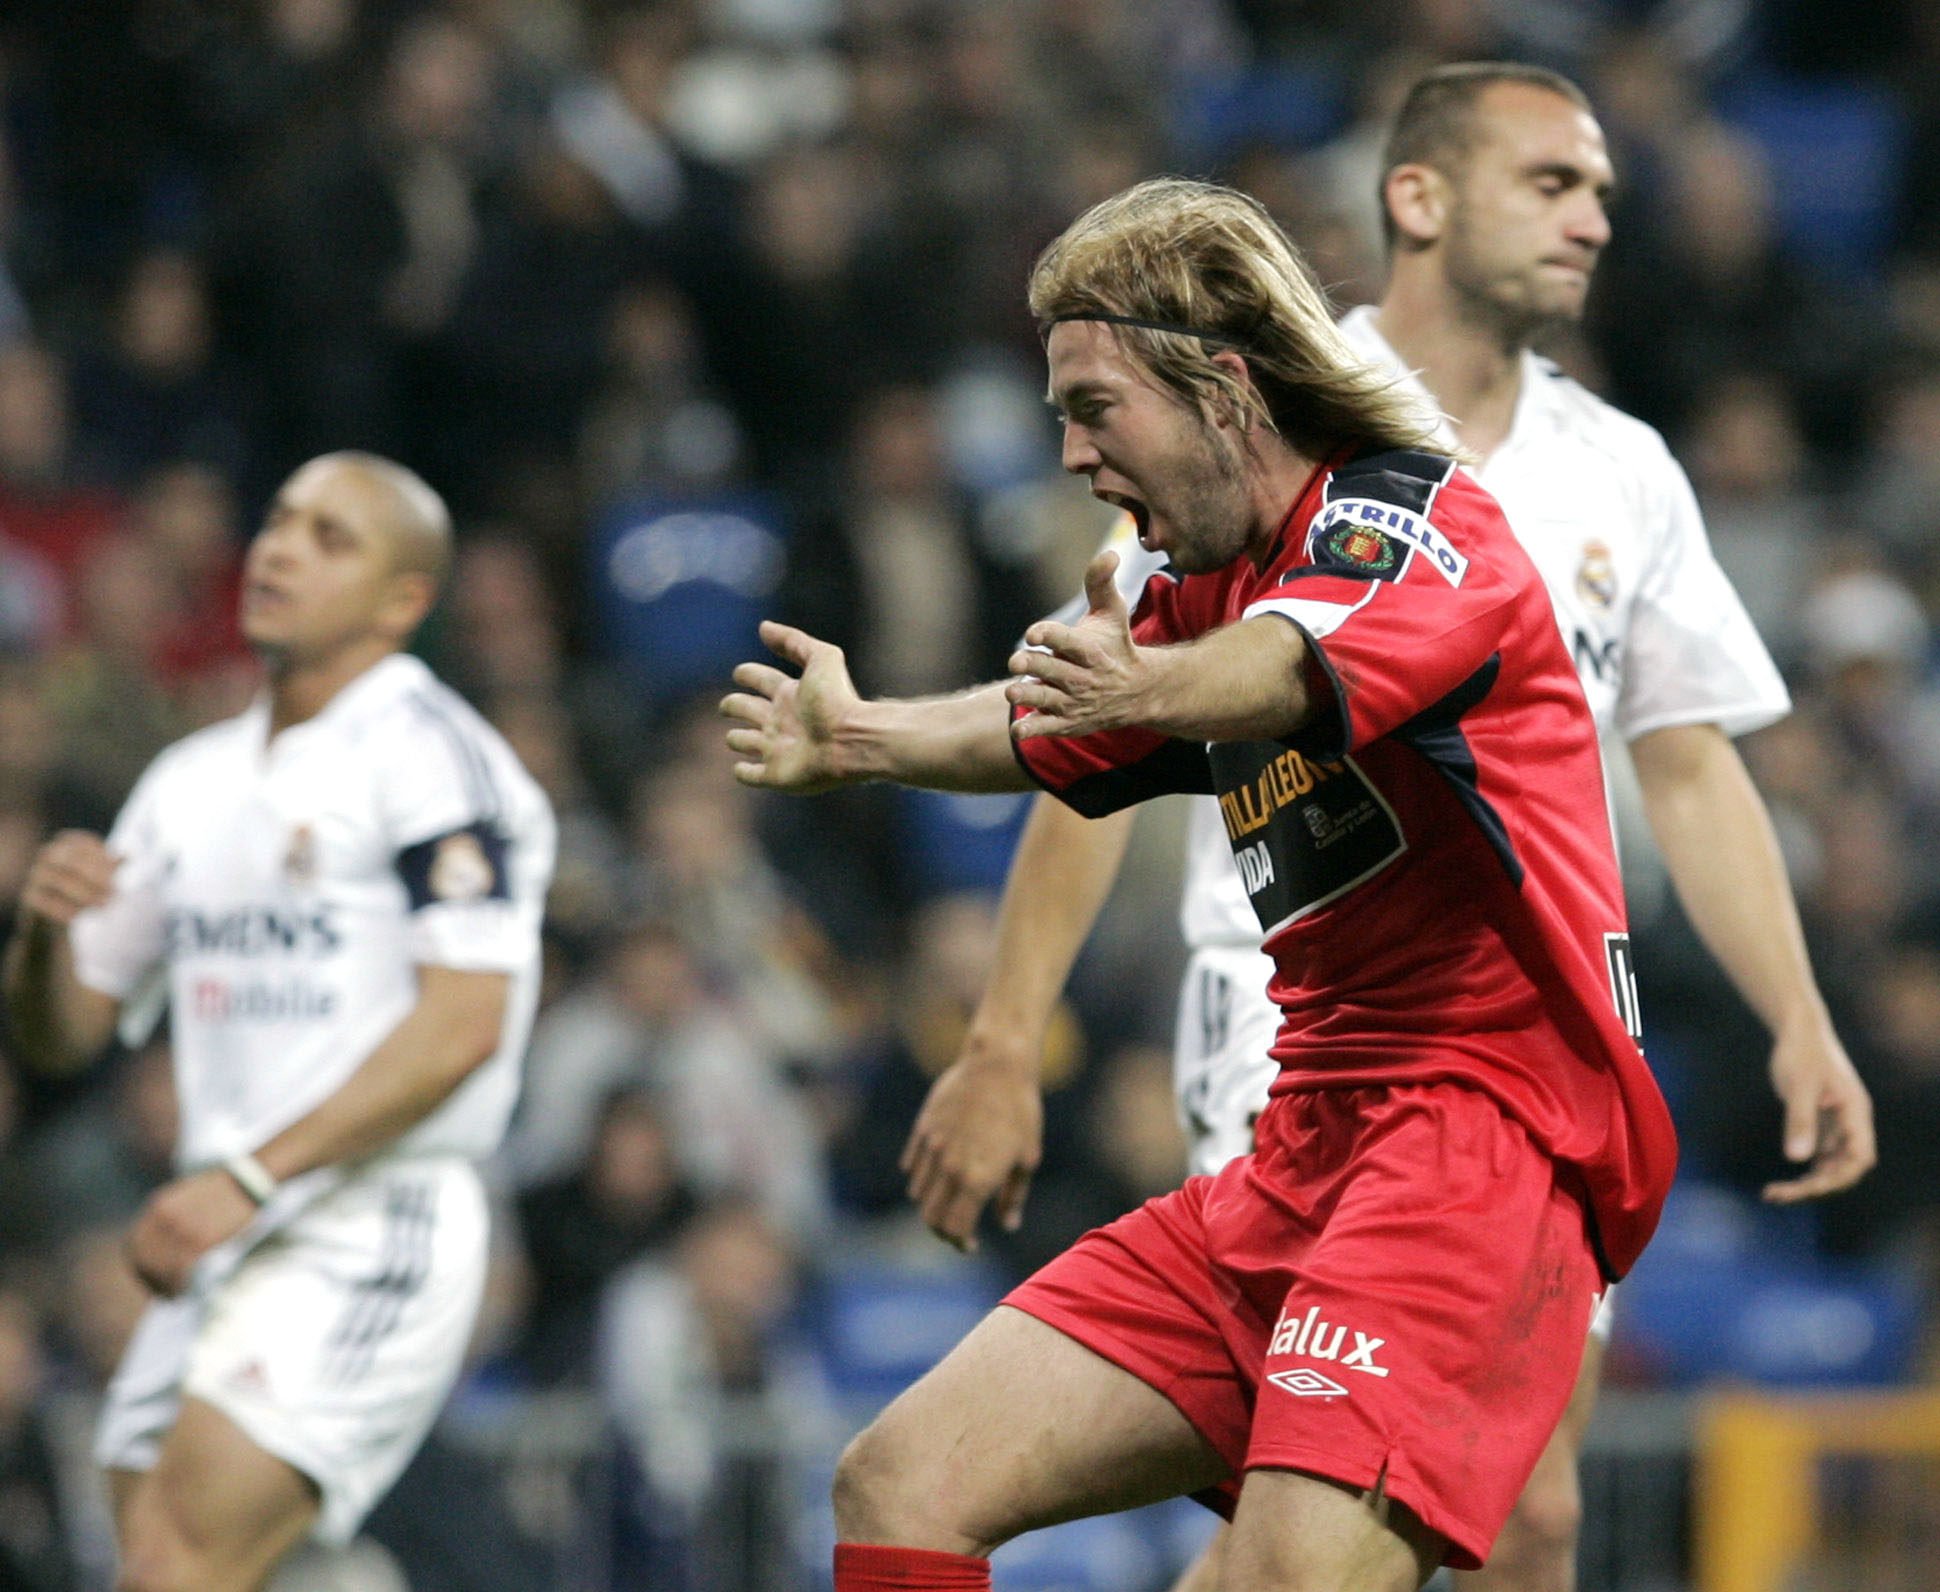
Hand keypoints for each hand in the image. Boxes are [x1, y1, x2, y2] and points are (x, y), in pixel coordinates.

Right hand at [17, 831, 117, 928]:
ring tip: (104, 905)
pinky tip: (79, 917)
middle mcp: (48, 854)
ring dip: (85, 894)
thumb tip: (128, 855)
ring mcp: (36, 874)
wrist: (54, 914)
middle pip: (72, 861)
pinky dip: (64, 909)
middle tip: (115, 893)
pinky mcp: (28, 896)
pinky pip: (45, 901)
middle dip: (96, 877)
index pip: (85, 843)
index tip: (116, 873)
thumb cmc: (83, 887)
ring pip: (60, 881)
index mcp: (67, 842)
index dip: (102, 858)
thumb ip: (111, 865)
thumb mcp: (100, 875)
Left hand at [127, 1169, 257, 1295]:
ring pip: (162, 1267)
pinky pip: (181, 1269)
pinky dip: (181, 1284)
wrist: (250, 1180)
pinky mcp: (200, 1239)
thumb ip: (170, 1219)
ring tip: (177, 1294)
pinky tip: (186, 1290)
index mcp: (158, 1206)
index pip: (136, 1246)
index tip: (151, 1280)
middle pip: (146, 1259)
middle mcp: (164, 1218)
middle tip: (165, 1292)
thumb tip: (162, 1250)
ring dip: (167, 1285)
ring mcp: (181, 1229)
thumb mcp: (187, 1197)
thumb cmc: (223, 1192)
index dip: (140, 1267)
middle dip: (152, 1279)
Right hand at [721, 622, 860, 793]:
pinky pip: (750, 776)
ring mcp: (776, 749)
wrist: (851, 740)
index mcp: (789, 694)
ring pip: (743, 742)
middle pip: (746, 709)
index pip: (760, 680)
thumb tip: (764, 627)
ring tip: (736, 737)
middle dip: (733, 705)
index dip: (747, 674)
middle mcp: (780, 721)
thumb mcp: (821, 658)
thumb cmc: (837, 699)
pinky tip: (741, 766)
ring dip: (736, 739)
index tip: (740, 673)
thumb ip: (794, 641)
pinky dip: (742, 771)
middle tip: (728, 705)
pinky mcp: (775, 775)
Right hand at [900, 1037, 1043, 1252]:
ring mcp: (932, 1148)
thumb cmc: (1022, 1112)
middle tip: (958, 1229)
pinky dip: (921, 1178)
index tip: (970, 1244)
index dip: (960, 1243)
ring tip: (952, 1198)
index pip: (955, 1228)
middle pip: (930, 1217)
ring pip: (919, 1193)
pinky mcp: (923, 1130)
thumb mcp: (1027, 1158)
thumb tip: (1007, 1224)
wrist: (998, 1065)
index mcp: (976, 1180)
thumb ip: (1013, 1196)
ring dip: (933, 1203)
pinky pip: (912, 1166)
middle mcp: (949, 1168)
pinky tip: (940, 1173)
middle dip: (942, 1230)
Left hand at [1008, 552, 1146, 739]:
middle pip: (1050, 670)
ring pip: (1044, 700)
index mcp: (1090, 649)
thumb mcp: (1112, 613)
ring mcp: (1074, 702)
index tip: (1033, 634)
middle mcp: (1083, 677)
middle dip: (1029, 665)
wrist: (1137, 692)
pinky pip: (1045, 729)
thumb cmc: (1115, 645)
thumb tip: (1109, 553)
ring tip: (1014, 690)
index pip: (1066, 641)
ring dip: (1025, 695)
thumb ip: (1101, 582)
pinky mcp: (1068, 722)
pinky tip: (1018, 728)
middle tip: (1017, 662)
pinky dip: (1030, 730)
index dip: (1048, 636)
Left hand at [1762, 1014, 1875, 1202]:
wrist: (1798, 1031)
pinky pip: (1816, 1156)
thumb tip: (1797, 1159)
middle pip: (1842, 1168)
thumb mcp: (1799, 1086)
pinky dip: (1801, 1170)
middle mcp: (1850, 1123)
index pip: (1859, 1157)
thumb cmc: (1802, 1052)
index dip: (1839, 1177)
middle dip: (1815, 1186)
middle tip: (1778, 1194)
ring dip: (1806, 1183)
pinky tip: (1780, 1184)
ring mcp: (1835, 1125)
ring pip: (1828, 1165)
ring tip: (1772, 1194)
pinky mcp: (1819, 1123)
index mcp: (1855, 1114)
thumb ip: (1800, 1120)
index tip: (1809, 1186)